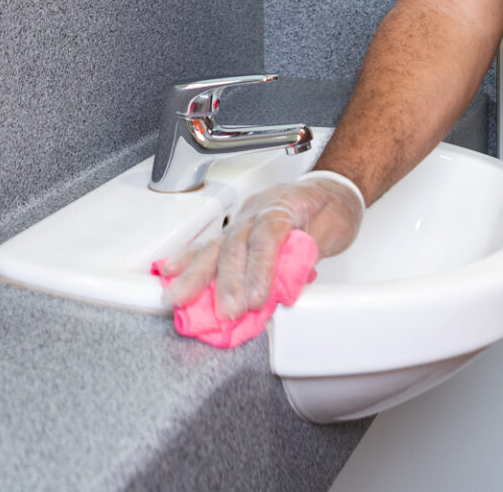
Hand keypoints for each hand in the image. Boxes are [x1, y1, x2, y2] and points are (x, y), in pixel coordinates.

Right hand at [158, 171, 364, 318]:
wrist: (330, 189)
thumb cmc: (332, 208)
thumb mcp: (333, 230)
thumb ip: (307, 256)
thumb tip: (286, 286)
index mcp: (284, 208)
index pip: (268, 239)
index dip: (260, 270)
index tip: (256, 299)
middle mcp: (256, 213)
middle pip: (237, 245)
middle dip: (228, 282)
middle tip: (226, 313)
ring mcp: (242, 221)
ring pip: (215, 246)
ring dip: (195, 275)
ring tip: (177, 297)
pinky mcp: (234, 231)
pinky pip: (209, 245)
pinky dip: (188, 260)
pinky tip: (169, 271)